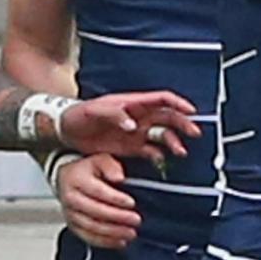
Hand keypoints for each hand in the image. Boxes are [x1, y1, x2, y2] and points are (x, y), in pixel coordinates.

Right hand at [54, 152, 139, 249]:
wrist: (66, 180)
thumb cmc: (86, 170)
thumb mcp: (99, 159)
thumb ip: (110, 166)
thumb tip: (119, 177)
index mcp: (76, 179)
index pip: (97, 191)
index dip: (115, 198)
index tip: (131, 203)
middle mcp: (70, 198)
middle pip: (95, 211)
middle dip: (118, 218)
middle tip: (136, 220)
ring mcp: (70, 214)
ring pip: (92, 227)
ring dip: (113, 232)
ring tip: (131, 233)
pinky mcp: (73, 226)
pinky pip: (89, 238)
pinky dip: (106, 242)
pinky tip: (120, 242)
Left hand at [56, 90, 199, 162]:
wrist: (66, 130)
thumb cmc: (78, 115)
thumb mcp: (93, 111)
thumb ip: (114, 115)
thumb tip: (133, 125)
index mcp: (132, 103)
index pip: (161, 99)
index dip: (178, 103)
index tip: (191, 111)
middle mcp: (138, 116)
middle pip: (168, 117)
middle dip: (183, 124)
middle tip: (194, 133)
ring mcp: (136, 132)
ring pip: (163, 135)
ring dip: (174, 142)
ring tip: (180, 152)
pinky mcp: (131, 147)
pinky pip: (151, 151)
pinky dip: (160, 155)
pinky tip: (162, 161)